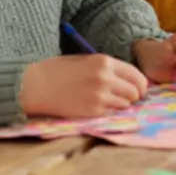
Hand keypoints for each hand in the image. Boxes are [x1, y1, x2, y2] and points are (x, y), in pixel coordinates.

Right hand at [19, 54, 148, 117]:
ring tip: (109, 102)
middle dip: (133, 96)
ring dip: (122, 105)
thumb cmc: (58, 71)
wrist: (36, 85)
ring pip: (126, 104)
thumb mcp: (86, 61)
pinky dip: (109, 112)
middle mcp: (106, 78)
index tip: (139, 89)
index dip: (140, 84)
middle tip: (127, 98)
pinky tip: (97, 107)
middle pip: (135, 91)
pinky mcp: (92, 111)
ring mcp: (100, 96)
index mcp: (105, 62)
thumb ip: (107, 68)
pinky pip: (111, 113)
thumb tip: (128, 79)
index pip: (136, 74)